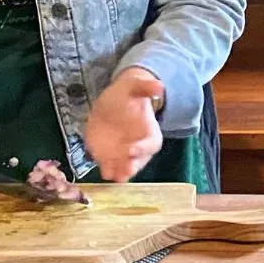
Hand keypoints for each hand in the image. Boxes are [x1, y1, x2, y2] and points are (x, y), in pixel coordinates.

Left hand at [83, 67, 164, 182]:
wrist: (112, 101)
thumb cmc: (128, 94)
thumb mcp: (135, 86)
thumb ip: (146, 87)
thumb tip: (159, 87)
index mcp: (149, 130)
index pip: (151, 143)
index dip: (143, 148)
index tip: (132, 150)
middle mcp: (137, 145)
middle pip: (139, 160)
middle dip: (133, 166)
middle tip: (126, 170)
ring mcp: (122, 153)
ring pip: (125, 167)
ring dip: (120, 172)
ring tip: (115, 176)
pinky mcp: (108, 156)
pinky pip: (109, 166)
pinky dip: (107, 170)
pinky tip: (104, 172)